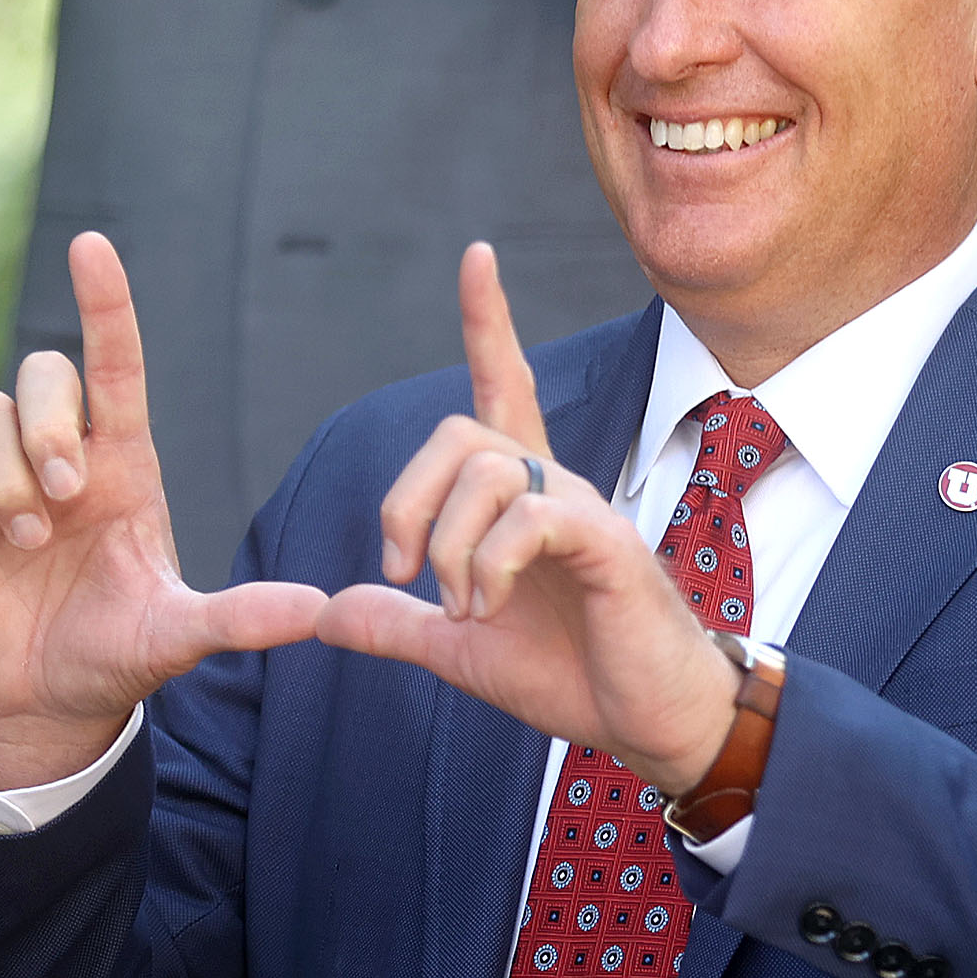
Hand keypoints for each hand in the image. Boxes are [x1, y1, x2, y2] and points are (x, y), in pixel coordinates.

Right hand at [0, 234, 331, 789]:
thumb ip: (240, 618)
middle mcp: (65, 456)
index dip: (106, 301)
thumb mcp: (180, 638)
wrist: (47, 700)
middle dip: (48, 426)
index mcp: (127, 464)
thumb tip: (319, 612)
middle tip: (64, 501)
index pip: (116, 361)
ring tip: (26, 541)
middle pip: (43, 371)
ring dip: (5, 472)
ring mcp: (3, 477)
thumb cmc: (120, 652)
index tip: (93, 244)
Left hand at [317, 245, 741, 797]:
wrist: (649, 721)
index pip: (505, 386)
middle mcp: (554, 486)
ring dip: (448, 548)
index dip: (490, 321)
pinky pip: (526, 516)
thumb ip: (398, 626)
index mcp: (521, 500)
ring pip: (485, 469)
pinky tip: (486, 610)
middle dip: (406, 499)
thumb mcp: (464, 652)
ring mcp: (583, 509)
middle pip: (458, 431)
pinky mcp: (606, 543)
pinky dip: (485, 565)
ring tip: (463, 610)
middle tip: (406, 575)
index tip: (477, 256)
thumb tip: (327, 612)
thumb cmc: (574, 674)